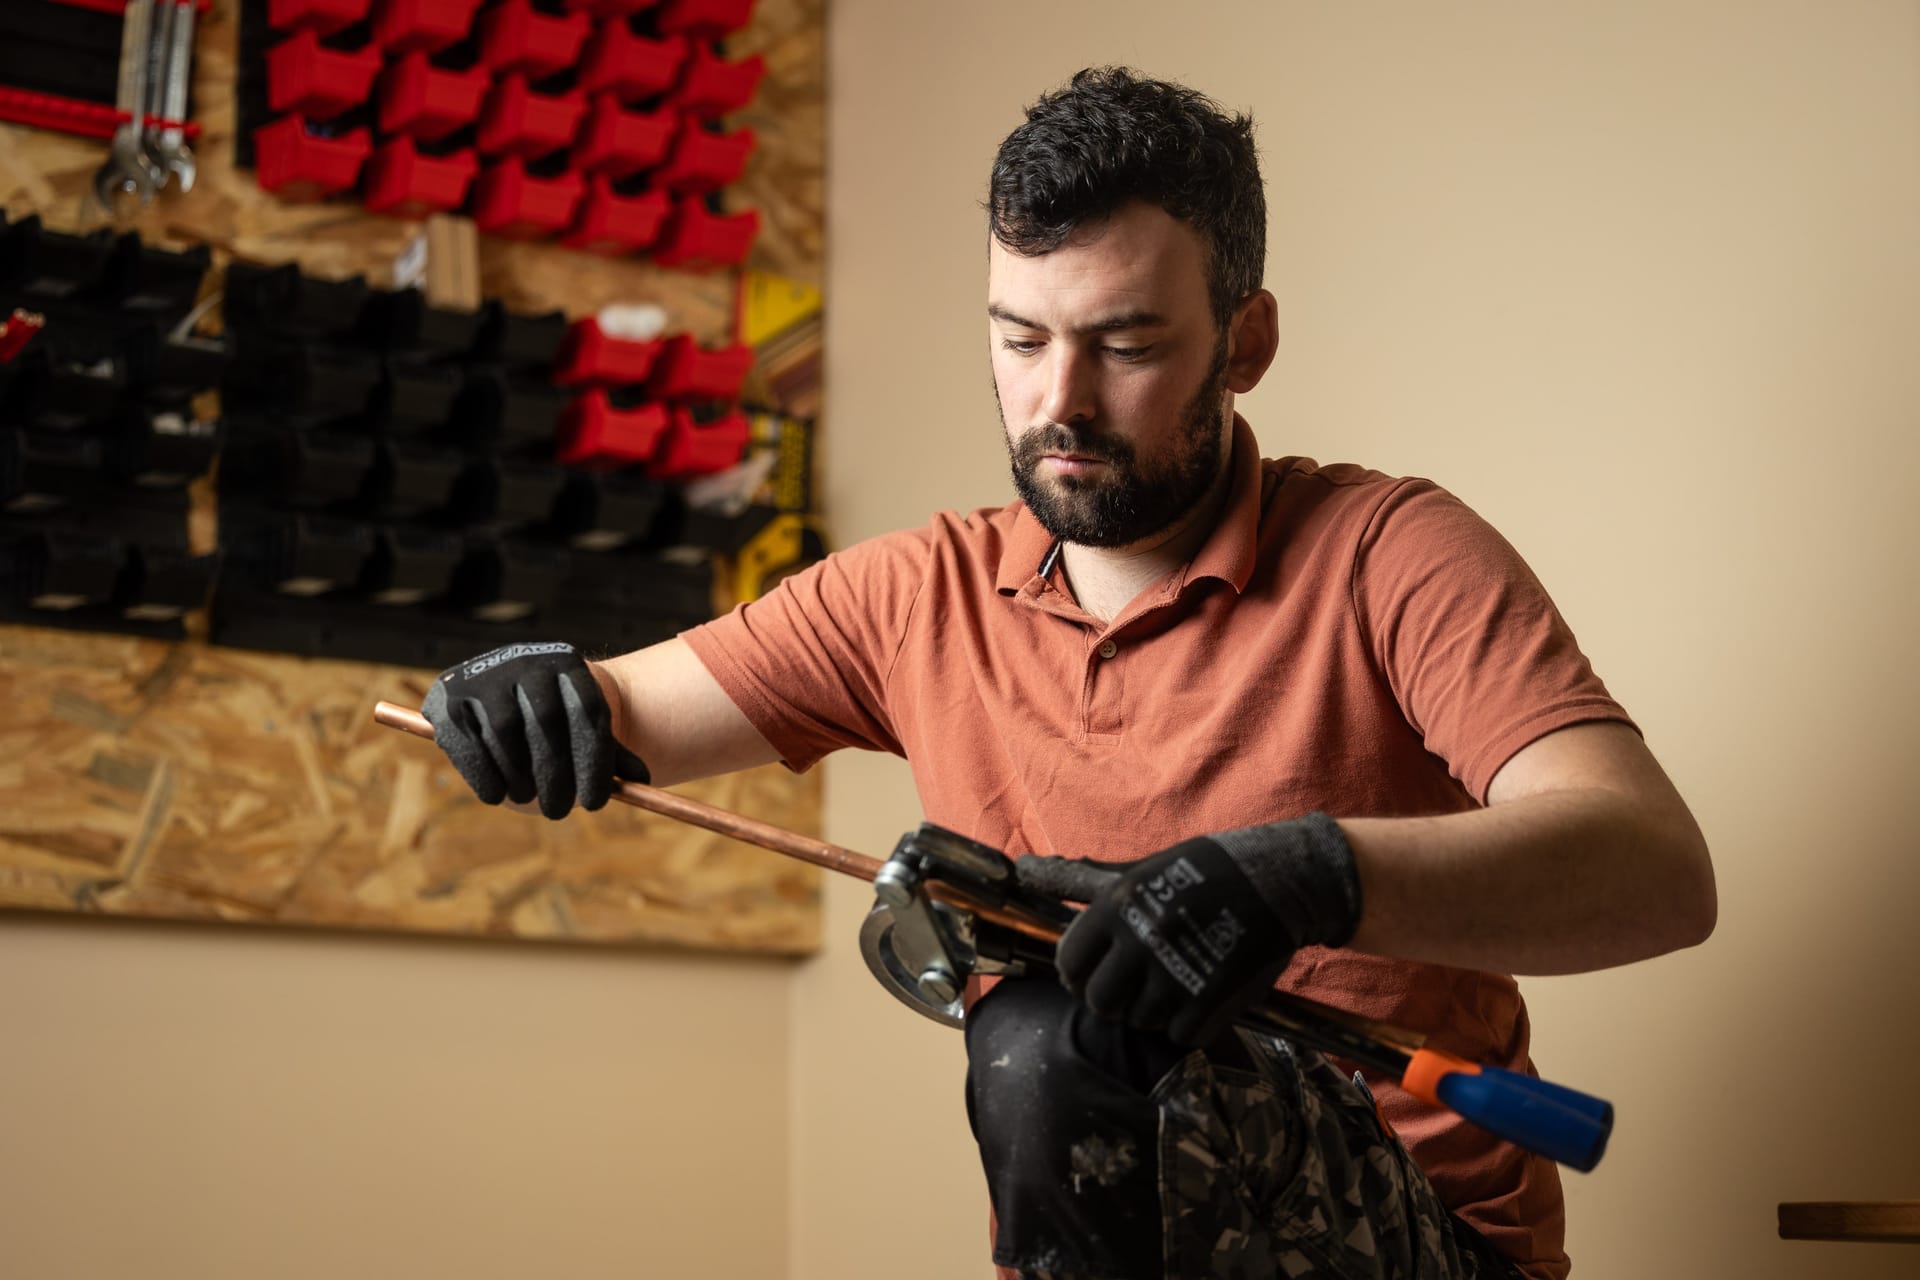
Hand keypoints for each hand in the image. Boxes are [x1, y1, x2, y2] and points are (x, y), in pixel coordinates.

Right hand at [421, 641, 648, 819]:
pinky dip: (484, 775)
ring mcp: (484, 676)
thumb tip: (641, 782)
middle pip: (547, 721)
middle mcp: (526, 661)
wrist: (505, 687)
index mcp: (567, 664)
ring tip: (528, 798)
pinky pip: (467, 743)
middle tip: (560, 811)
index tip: (597, 804)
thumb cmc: (556, 718)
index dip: (594, 762)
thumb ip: (610, 754)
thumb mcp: (583, 728)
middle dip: (555, 774)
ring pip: (505, 732)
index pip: (588, 712)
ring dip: (519, 776)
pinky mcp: (448, 698)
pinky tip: (498, 795)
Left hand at [1050, 814, 1361, 1045]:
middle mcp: (1139, 942)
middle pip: (1099, 1002)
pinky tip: (1201, 997)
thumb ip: (1077, 880)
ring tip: (1175, 982)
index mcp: (1116, 907)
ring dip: (1154, 1011)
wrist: (1280, 881)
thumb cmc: (1201, 871)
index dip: (1078, 975)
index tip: (1095, 973)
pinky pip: (1180, 1036)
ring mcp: (1174, 975)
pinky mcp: (1209, 1002)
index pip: (1069, 964)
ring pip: (1139, 1022)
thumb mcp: (1136, 870)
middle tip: (1137, 984)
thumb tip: (1022, 871)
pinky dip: (1189, 1024)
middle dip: (1113, 999)